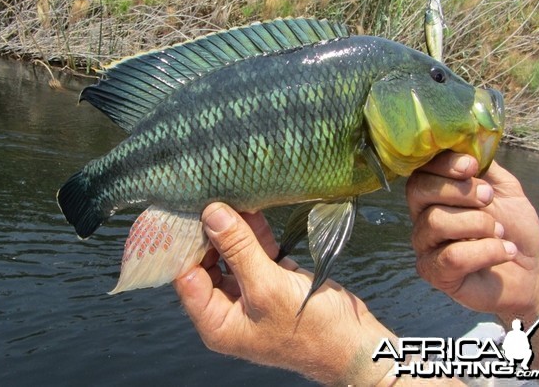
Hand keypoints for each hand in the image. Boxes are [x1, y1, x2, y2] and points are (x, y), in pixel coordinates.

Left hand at [173, 203, 396, 384]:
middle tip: (206, 195)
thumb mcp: (267, 287)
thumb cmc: (309, 328)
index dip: (183, 245)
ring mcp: (251, 291)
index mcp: (216, 320)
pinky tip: (250, 207)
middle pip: (207, 262)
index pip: (186, 276)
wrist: (355, 343)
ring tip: (227, 194)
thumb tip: (212, 213)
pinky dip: (254, 231)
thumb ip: (238, 249)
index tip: (184, 212)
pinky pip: (256, 250)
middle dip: (208, 232)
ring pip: (232, 253)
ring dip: (232, 227)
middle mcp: (228, 306)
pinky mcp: (273, 278)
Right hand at [406, 151, 538, 319]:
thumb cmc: (512, 228)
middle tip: (489, 199)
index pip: (420, 172)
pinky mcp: (435, 274)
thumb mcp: (503, 188)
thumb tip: (468, 143)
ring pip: (436, 222)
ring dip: (478, 223)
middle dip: (459, 191)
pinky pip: (452, 257)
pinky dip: (486, 251)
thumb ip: (483, 166)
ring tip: (499, 232)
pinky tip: (504, 251)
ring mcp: (425, 247)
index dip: (443, 164)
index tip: (471, 166)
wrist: (529, 270)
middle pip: (419, 191)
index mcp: (434, 195)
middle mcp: (422, 218)